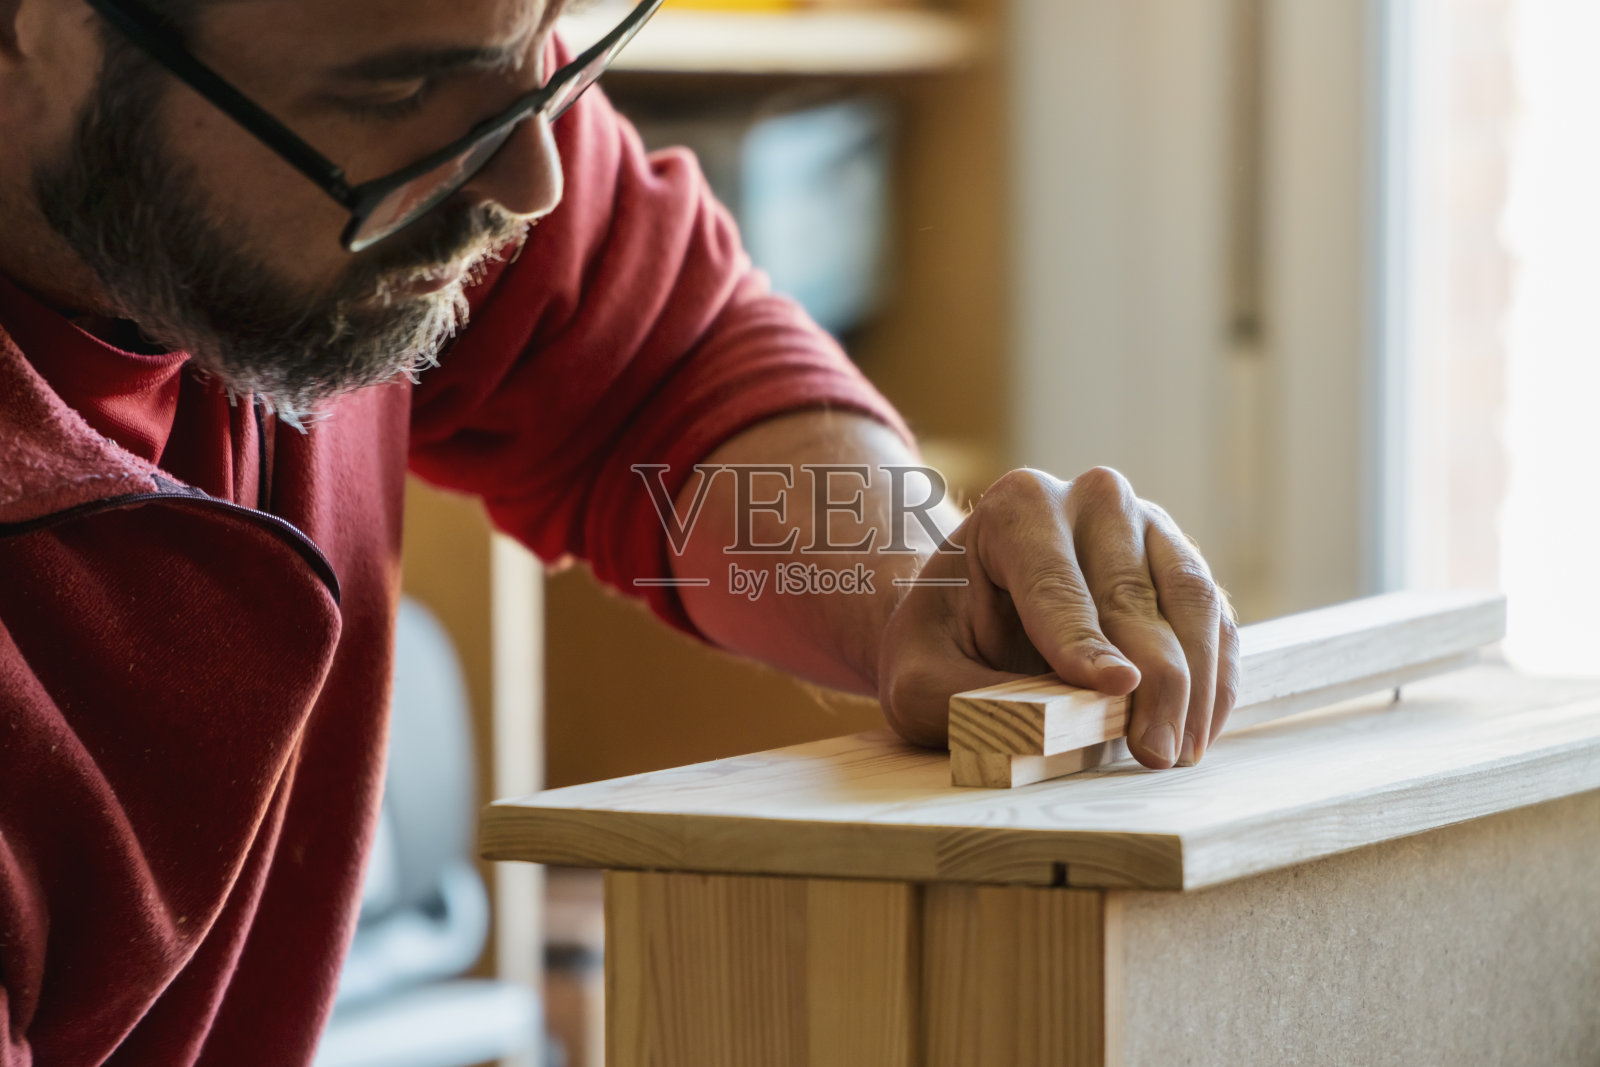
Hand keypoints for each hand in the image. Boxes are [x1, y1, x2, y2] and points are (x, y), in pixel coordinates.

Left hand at [876, 466, 1238, 768]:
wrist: (968, 616)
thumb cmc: (941, 646)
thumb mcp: (916, 677)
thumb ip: (958, 700)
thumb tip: (1029, 730)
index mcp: (1017, 507)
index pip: (1056, 583)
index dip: (1085, 641)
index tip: (1114, 688)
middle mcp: (1092, 499)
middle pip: (1131, 593)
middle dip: (1153, 679)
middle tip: (1154, 753)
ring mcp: (1147, 524)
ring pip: (1190, 600)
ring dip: (1194, 683)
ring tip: (1179, 752)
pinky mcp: (1181, 563)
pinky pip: (1214, 620)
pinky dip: (1213, 678)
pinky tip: (1197, 732)